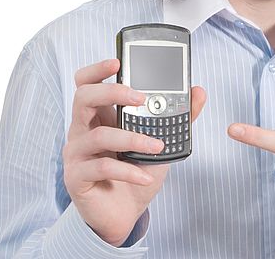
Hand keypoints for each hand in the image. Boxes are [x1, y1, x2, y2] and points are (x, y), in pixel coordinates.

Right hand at [63, 58, 206, 246]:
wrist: (124, 214)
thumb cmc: (136, 171)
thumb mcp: (161, 141)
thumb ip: (178, 116)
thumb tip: (198, 91)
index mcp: (99, 115)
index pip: (87, 83)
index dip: (97, 69)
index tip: (118, 61)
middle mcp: (82, 129)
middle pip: (83, 97)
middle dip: (112, 93)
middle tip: (140, 98)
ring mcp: (76, 154)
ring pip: (97, 135)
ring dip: (132, 138)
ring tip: (157, 147)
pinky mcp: (77, 178)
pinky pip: (102, 168)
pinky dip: (129, 171)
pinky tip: (146, 176)